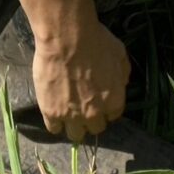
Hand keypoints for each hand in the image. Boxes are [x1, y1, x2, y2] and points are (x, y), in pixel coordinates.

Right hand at [32, 19, 130, 141]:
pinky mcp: (51, 113)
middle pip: (95, 127)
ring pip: (75, 135)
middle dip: (91, 117)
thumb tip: (122, 83)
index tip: (100, 99)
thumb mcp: (119, 52)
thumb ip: (123, 72)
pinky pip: (54, 128)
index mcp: (114, 101)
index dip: (106, 107)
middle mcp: (95, 114)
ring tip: (68, 111)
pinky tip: (53, 110)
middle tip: (84, 104)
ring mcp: (72, 116)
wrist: (66, 38)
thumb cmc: (95, 40)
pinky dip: (55, 121)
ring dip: (74, 125)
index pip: (113, 115)